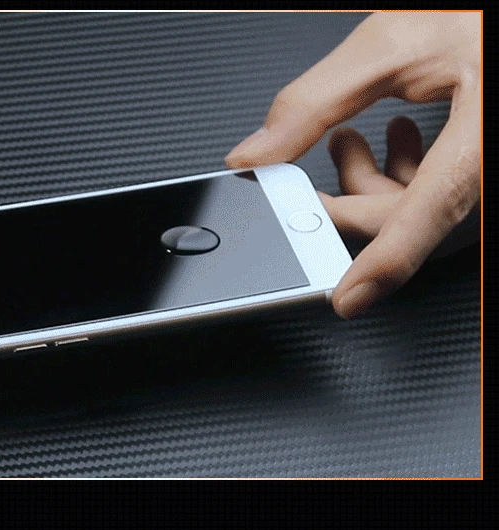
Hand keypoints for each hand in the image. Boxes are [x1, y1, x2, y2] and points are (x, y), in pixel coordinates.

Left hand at [224, 13, 480, 318]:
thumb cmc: (474, 14)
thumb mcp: (389, 45)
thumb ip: (314, 102)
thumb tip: (258, 153)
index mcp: (482, 129)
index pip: (429, 210)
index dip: (385, 261)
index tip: (346, 296)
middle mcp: (491, 159)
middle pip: (411, 215)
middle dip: (350, 198)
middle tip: (307, 181)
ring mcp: (488, 167)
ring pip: (424, 207)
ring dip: (373, 181)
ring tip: (349, 138)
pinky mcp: (480, 166)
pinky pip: (442, 193)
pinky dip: (406, 175)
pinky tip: (395, 137)